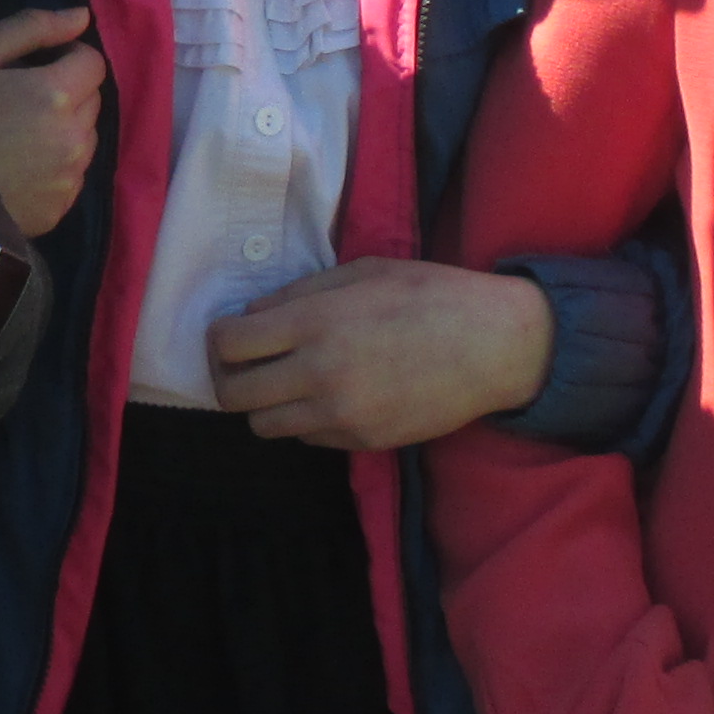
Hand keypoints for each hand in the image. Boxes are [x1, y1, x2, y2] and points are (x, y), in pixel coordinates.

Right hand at [0, 8, 101, 239]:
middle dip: (67, 94)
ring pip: (84, 141)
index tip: (36, 65)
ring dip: (63, 132)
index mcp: (56, 95)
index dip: (67, 57)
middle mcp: (74, 138)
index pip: (92, 63)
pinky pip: (69, 178)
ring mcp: (68, 179)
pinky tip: (15, 171)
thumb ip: (33, 29)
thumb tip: (83, 17)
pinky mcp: (58, 210)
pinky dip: (54, 170)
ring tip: (17, 138)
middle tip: (19, 101)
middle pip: (91, 102)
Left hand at [208, 261, 551, 451]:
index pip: (228, 344)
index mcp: (315, 323)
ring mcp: (341, 415)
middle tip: (246, 364)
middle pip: (233, 395)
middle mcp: (319, 374)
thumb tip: (252, 315)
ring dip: (264, 404)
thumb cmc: (431, 295)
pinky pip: (307, 439)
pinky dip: (304, 420)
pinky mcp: (362, 441)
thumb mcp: (362, 273)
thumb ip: (300, 294)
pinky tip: (328, 395)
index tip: (231, 334)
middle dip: (230, 377)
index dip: (218, 339)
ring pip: (264, 426)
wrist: (495, 346)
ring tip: (286, 381)